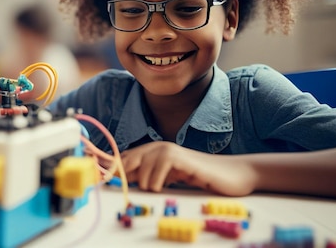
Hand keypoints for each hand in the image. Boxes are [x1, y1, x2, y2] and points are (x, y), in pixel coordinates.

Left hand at [121, 141, 257, 195]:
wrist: (228, 174)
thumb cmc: (198, 176)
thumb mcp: (168, 177)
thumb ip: (146, 177)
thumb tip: (120, 182)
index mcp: (152, 150)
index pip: (122, 157)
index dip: (113, 170)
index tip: (108, 184)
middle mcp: (156, 146)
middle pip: (125, 162)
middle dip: (124, 178)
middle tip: (136, 189)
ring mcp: (167, 150)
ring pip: (140, 171)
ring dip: (147, 185)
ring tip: (162, 187)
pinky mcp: (177, 157)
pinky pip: (155, 174)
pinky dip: (157, 184)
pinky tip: (167, 185)